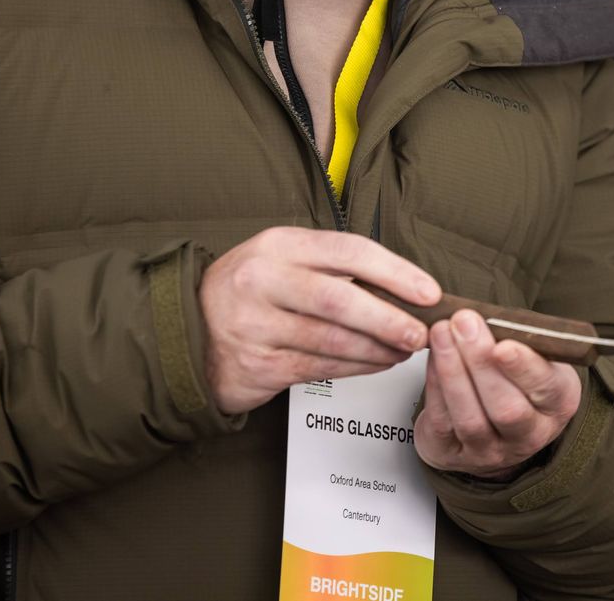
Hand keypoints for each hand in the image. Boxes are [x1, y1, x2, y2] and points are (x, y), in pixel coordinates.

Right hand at [198, 226, 439, 414]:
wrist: (185, 333)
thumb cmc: (248, 293)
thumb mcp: (282, 260)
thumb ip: (333, 268)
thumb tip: (402, 289)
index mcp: (279, 245)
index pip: (349, 251)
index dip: (396, 272)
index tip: (428, 292)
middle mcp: (263, 280)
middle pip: (341, 299)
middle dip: (390, 319)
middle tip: (420, 332)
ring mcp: (256, 324)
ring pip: (333, 340)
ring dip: (378, 349)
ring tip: (403, 350)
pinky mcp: (256, 364)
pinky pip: (319, 368)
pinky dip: (356, 368)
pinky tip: (375, 364)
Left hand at [414, 308, 582, 478]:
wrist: (493, 427)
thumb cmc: (515, 380)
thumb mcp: (533, 358)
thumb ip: (520, 338)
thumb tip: (489, 312)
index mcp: (558, 404)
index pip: (546, 388)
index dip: (524, 368)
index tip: (504, 345)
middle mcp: (529, 434)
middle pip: (506, 407)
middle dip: (480, 362)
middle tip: (463, 323)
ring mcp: (491, 451)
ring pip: (471, 418)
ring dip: (453, 371)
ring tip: (441, 333)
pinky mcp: (454, 455)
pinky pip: (443, 421)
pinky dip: (436, 385)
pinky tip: (433, 356)